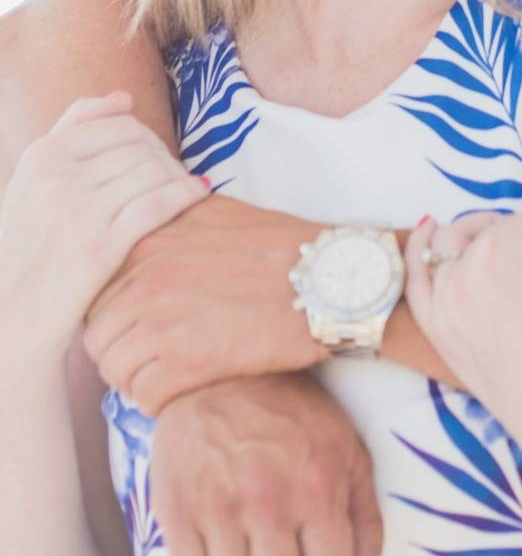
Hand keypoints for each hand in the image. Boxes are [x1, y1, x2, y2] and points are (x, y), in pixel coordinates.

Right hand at [0, 92, 207, 347]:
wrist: (13, 314)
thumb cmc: (32, 245)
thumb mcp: (35, 181)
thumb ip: (72, 132)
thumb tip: (124, 97)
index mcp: (41, 156)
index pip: (120, 125)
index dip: (151, 140)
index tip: (160, 159)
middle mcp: (56, 177)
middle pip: (141, 148)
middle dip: (167, 160)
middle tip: (177, 178)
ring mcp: (77, 211)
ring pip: (153, 172)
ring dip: (179, 178)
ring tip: (186, 191)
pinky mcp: (100, 247)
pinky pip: (158, 204)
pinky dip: (187, 194)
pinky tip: (202, 194)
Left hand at [84, 196, 326, 414]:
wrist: (333, 280)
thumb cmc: (288, 247)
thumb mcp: (222, 211)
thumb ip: (175, 216)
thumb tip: (153, 217)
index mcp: (148, 243)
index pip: (97, 292)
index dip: (118, 316)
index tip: (141, 327)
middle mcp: (146, 279)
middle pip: (98, 336)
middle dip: (123, 352)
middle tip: (155, 360)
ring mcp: (164, 321)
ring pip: (114, 370)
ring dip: (138, 380)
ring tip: (170, 378)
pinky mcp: (189, 361)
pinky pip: (145, 397)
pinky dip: (160, 401)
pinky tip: (185, 391)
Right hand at [151, 373, 381, 555]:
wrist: (221, 374)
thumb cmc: (295, 415)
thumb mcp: (348, 451)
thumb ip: (365, 516)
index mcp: (318, 491)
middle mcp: (269, 505)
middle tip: (287, 552)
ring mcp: (218, 511)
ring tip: (261, 548)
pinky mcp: (176, 513)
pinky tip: (228, 552)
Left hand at [405, 185, 521, 478]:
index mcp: (499, 251)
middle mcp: (459, 272)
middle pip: (498, 228)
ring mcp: (442, 303)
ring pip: (461, 245)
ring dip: (488, 246)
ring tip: (521, 271)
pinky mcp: (437, 328)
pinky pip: (418, 276)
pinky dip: (421, 249)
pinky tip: (428, 227)